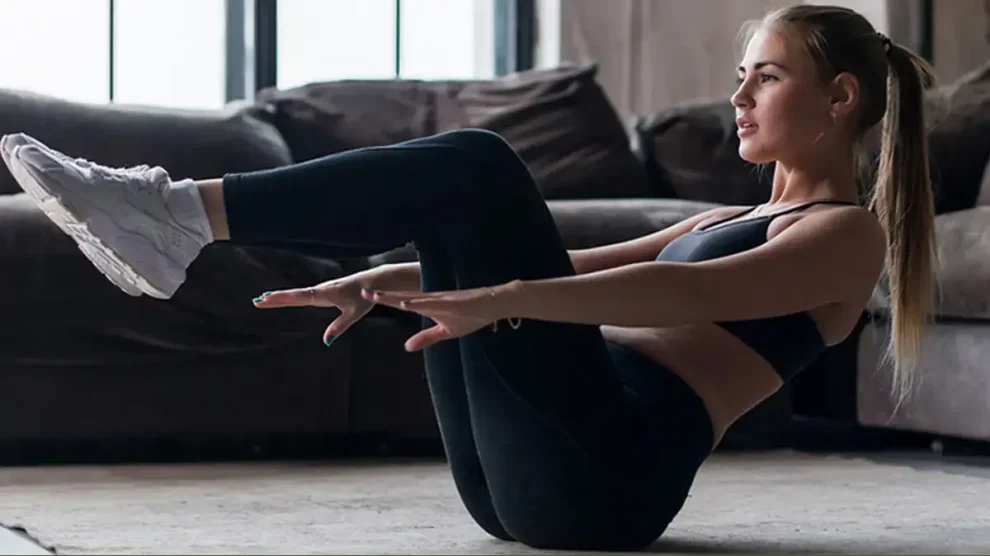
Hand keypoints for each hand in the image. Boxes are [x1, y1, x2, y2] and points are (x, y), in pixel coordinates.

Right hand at [252, 275, 374, 345]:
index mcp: (323, 294)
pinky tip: (287, 298)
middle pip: (293, 295)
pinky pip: (303, 294)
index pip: (297, 298)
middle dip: (275, 298)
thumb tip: (326, 342)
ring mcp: (321, 290)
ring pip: (297, 294)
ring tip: (264, 299)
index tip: (265, 299)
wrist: (372, 281)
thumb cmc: (364, 297)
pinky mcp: (324, 291)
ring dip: (281, 296)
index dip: (281, 299)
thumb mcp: (354, 314)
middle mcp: (319, 290)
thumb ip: (340, 326)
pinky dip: (291, 296)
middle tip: (256, 301)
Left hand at [363, 281, 519, 351]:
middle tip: (362, 291)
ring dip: (394, 297)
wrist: (493, 304)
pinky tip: (405, 302)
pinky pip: (431, 302)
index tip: (367, 296)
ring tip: (376, 295)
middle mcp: (430, 300)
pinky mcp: (450, 302)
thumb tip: (406, 348)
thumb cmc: (472, 316)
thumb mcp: (446, 332)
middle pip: (402, 298)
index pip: (402, 303)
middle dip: (383, 296)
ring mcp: (440, 300)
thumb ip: (426, 338)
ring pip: (412, 298)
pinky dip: (417, 302)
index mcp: (428, 307)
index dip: (385, 300)